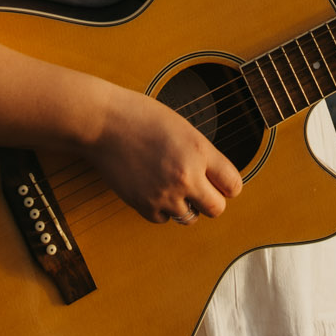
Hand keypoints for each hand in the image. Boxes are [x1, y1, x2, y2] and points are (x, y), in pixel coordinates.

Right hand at [83, 85, 242, 225]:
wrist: (103, 123)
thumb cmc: (140, 116)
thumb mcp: (182, 127)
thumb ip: (201, 153)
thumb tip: (215, 177)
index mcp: (199, 150)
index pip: (233, 184)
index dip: (229, 184)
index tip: (222, 182)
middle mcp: (186, 175)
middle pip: (216, 208)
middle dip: (211, 200)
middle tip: (201, 190)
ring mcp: (164, 193)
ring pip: (189, 217)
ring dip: (185, 206)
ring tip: (173, 186)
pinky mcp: (143, 205)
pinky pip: (163, 219)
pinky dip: (161, 209)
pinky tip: (154, 188)